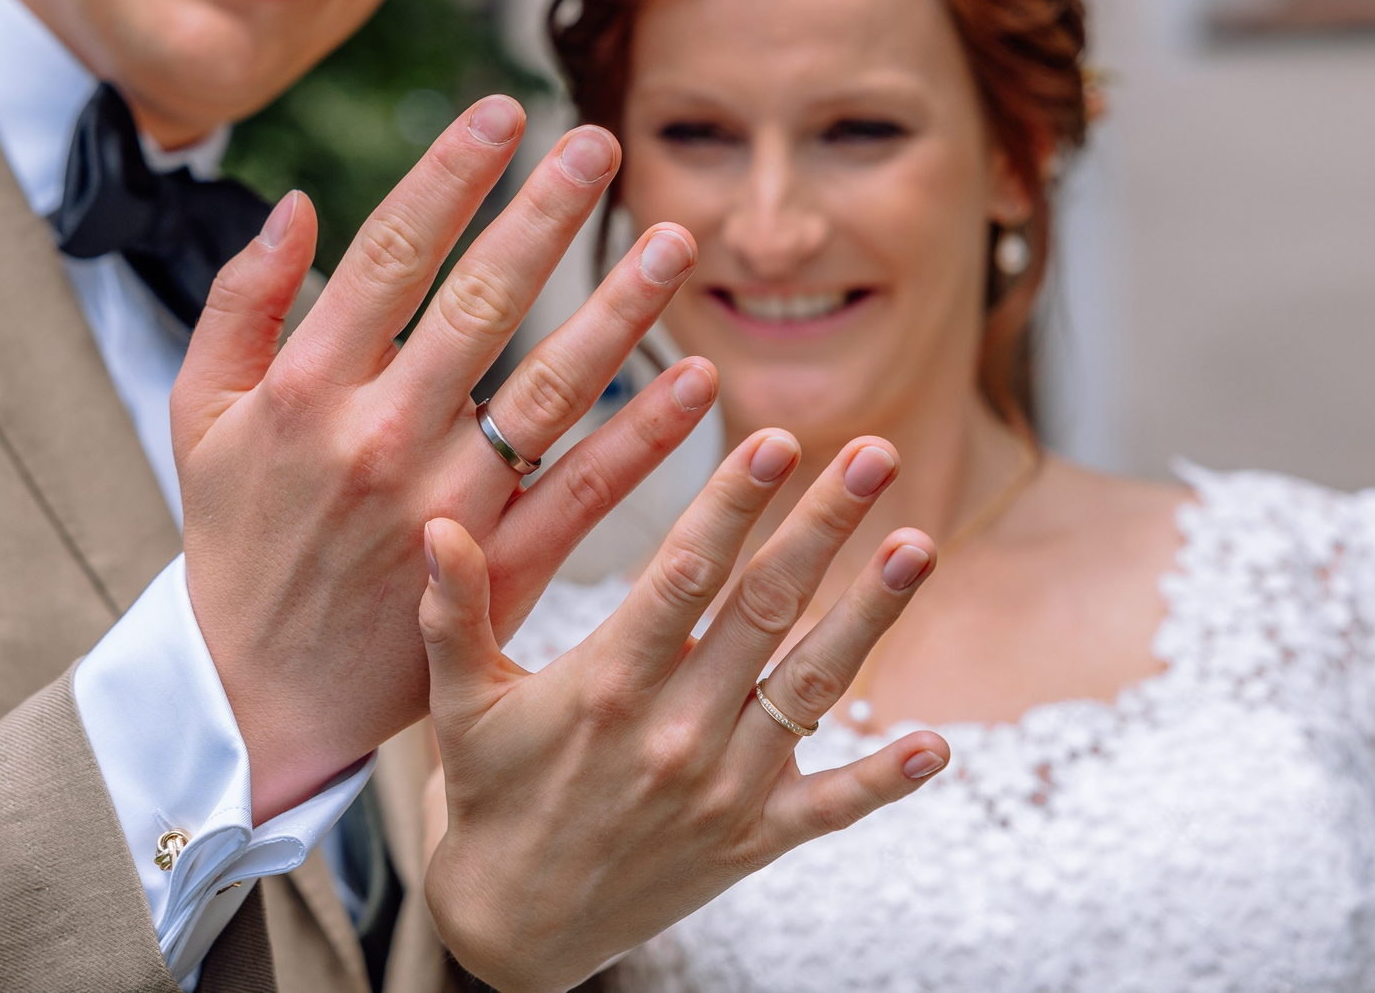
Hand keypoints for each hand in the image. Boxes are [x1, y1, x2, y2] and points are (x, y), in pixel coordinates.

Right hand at [171, 96, 709, 819]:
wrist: (255, 694)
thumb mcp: (196, 416)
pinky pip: (585, 490)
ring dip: (619, 311)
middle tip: (601, 144)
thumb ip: (239, 304)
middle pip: (482, 303)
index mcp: (306, 386)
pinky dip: (644, 435)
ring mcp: (447, 504)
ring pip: (549, 388)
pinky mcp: (497, 568)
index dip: (451, 175)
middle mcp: (381, 435)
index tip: (503, 110)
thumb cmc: (232, 539)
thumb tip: (300, 205)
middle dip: (547, 215)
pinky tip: (697, 378)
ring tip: (674, 243)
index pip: (392, 254)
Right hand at [418, 428, 951, 992]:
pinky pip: (831, 807)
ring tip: (919, 546)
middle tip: (875, 453)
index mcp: (608, 685)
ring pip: (811, 687)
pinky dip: (884, 778)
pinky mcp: (751, 842)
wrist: (512, 932)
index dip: (735, 503)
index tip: (779, 441)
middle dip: (825, 526)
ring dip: (870, 615)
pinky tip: (937, 742)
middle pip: (764, 609)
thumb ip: (452, 609)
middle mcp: (675, 732)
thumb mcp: (459, 703)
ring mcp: (722, 789)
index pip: (685, 574)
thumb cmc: (487, 795)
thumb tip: (436, 522)